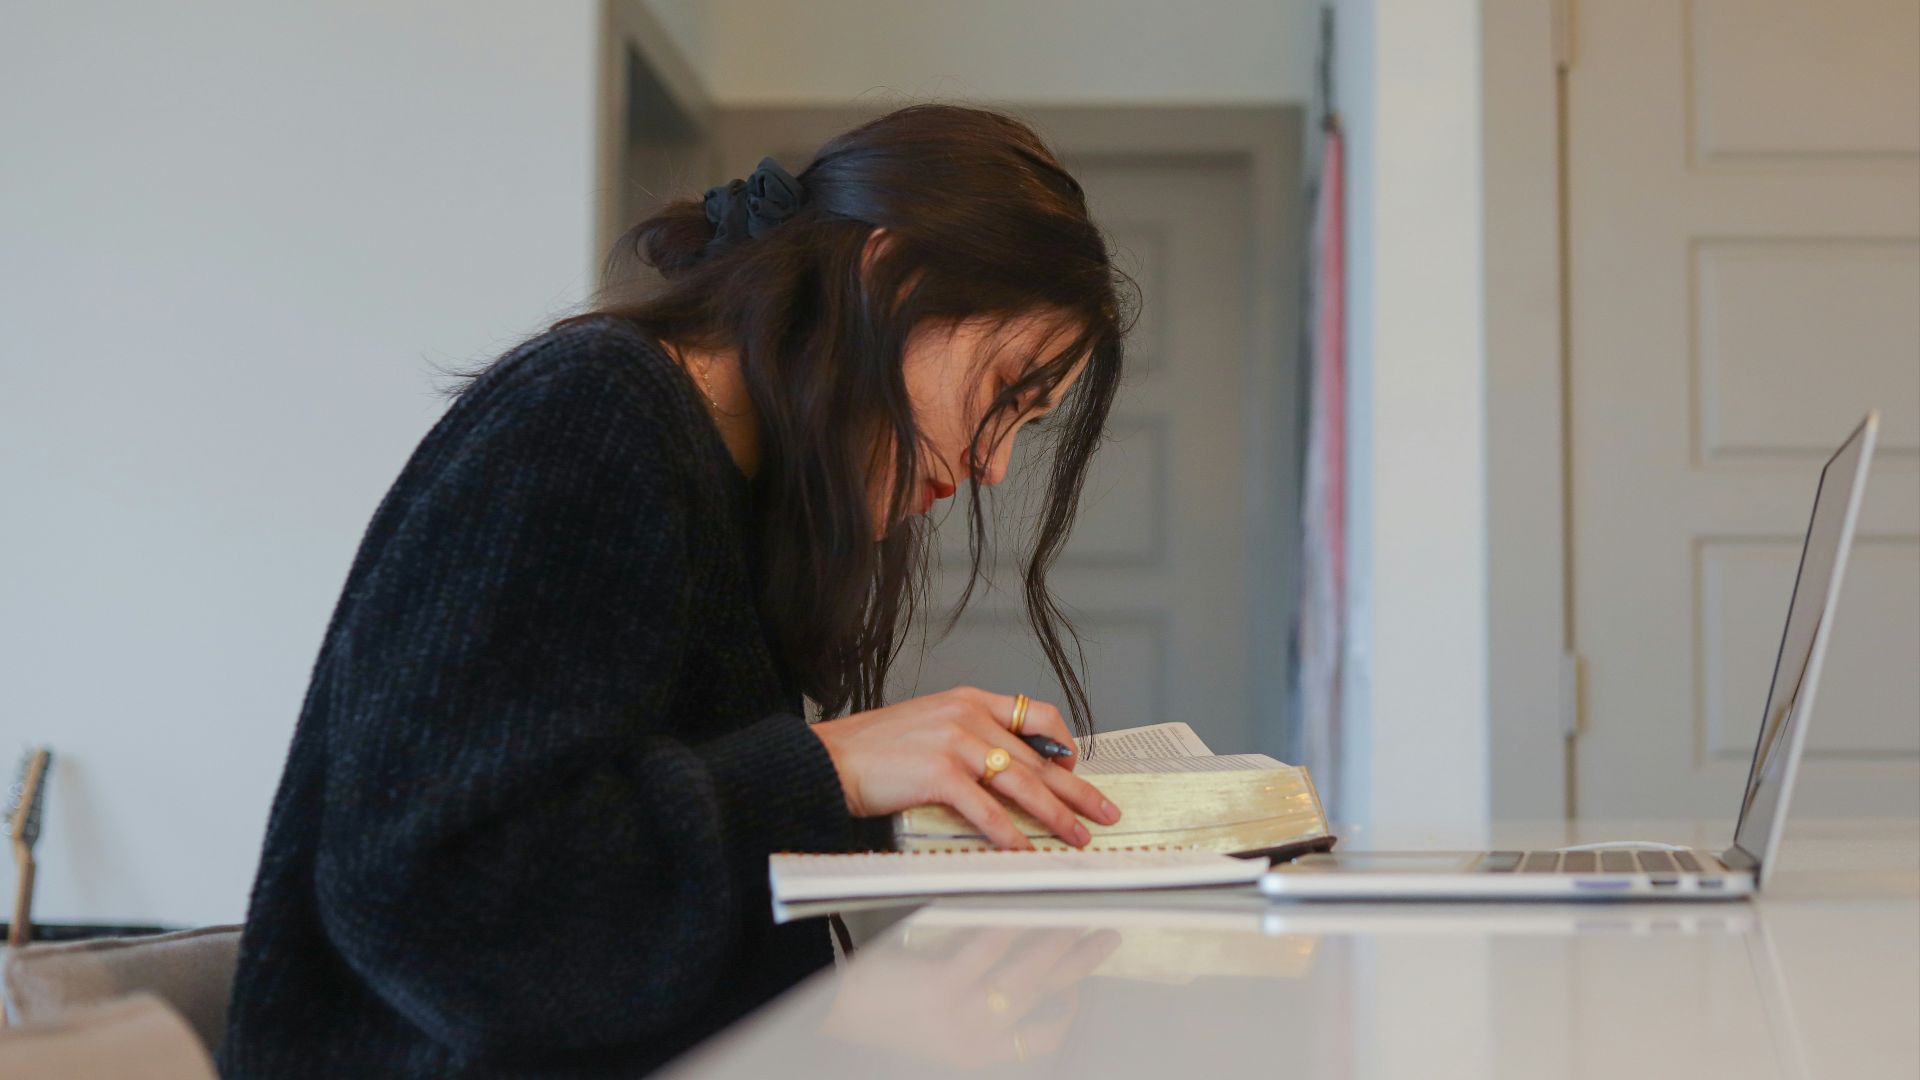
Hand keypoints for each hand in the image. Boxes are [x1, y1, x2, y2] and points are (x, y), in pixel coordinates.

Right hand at [810, 687, 1121, 848]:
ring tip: (1076, 837)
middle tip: (1103, 812)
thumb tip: (1003, 773)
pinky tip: (1025, 850)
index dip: (1063, 742)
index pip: (1034, 714)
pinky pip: (987, 811)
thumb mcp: (928, 727)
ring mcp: (955, 743)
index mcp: (967, 700)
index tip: (1077, 766)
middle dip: (1075, 791)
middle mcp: (967, 716)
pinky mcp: (939, 773)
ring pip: (1022, 784)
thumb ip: (967, 740)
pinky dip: (1010, 835)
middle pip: (1037, 758)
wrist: (827, 759)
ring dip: (1055, 816)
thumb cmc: (872, 751)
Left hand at [819, 925, 1120, 1065]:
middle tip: (1107, 938)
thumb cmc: (876, 1008)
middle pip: (1044, 999)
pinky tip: (1024, 905)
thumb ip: (975, 995)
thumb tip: (1014, 957)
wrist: (824, 1011)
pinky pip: (985, 951)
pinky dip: (1010, 925)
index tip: (1083, 984)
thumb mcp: (935, 1018)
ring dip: (1058, 942)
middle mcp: (974, 1041)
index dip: (1070, 1008)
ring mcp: (959, 1016)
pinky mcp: (938, 989)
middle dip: (1081, 966)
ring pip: (1025, 975)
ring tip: (1078, 916)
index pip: (1042, 1037)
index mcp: (977, 1054)